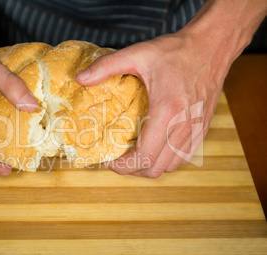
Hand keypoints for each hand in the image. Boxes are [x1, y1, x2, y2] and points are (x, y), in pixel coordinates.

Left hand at [76, 31, 229, 177]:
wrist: (213, 46)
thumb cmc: (177, 51)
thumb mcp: (138, 54)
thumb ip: (107, 66)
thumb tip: (80, 78)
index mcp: (167, 111)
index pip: (145, 157)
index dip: (124, 167)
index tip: (109, 162)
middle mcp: (183, 126)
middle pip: (155, 168)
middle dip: (132, 170)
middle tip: (117, 159)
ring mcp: (196, 130)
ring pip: (171, 167)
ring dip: (149, 167)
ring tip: (134, 156)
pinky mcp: (202, 128)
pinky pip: (184, 157)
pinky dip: (166, 160)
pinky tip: (155, 148)